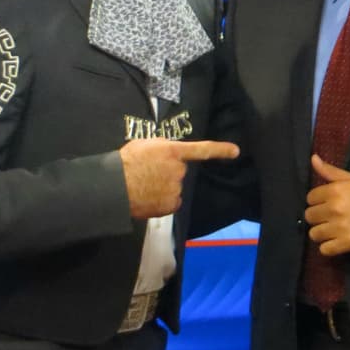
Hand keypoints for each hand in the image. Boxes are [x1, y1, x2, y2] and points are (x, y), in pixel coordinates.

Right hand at [120, 138, 238, 218]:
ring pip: (174, 187)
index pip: (202, 150)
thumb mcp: (144, 145)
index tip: (236, 151)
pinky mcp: (172, 204)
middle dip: (167, 172)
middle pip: (179, 171)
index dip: (220, 150)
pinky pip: (172, 202)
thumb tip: (171, 153)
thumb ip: (162, 147)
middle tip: (148, 173)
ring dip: (163, 187)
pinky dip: (162, 201)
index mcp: (172, 151)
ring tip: (144, 186)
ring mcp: (176, 188)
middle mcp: (178, 170)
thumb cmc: (125, 162)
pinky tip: (148, 197)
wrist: (113, 187)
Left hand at [304, 155, 349, 254]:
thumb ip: (331, 171)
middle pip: (309, 216)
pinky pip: (325, 250)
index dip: (317, 200)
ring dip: (322, 232)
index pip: (310, 198)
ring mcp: (340, 228)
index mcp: (335, 190)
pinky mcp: (347, 243)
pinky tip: (336, 241)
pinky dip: (329, 247)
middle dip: (318, 216)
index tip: (326, 202)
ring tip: (332, 229)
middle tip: (330, 216)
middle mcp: (335, 209)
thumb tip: (313, 158)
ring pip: (314, 234)